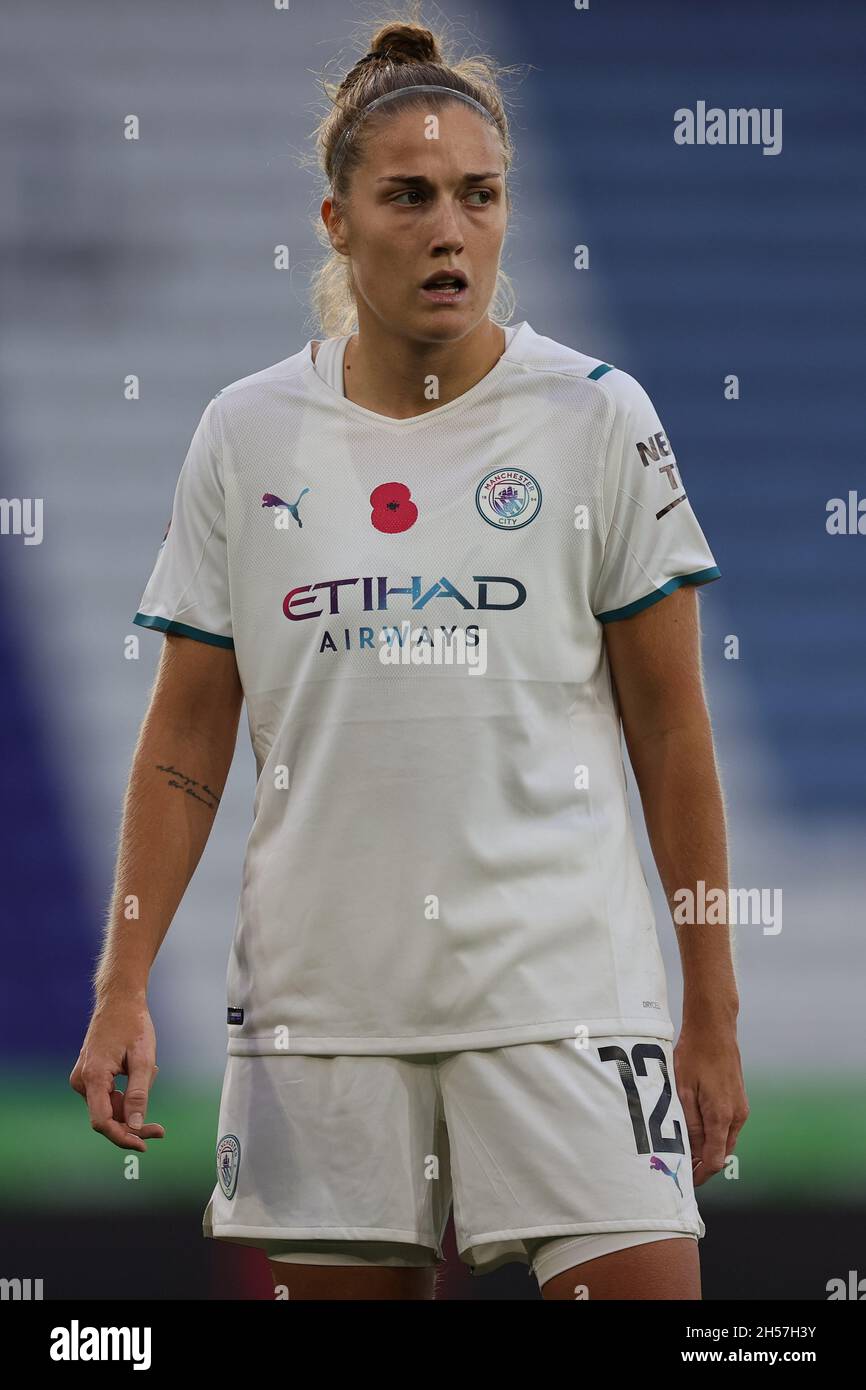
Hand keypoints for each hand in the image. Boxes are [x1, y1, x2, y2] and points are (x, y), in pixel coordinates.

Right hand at [69, 994, 165, 1150]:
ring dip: (131, 1102)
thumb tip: (134, 1126)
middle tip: (159, 1129)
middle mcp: (81, 1080)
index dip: (122, 1137)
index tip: (144, 1145)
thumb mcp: (143, 1059)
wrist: (119, 1000)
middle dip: (132, 1123)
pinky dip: (126, 1092)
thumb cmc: (133, 1025)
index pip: (102, 1121)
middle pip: (106, 1117)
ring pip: (108, 1106)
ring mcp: (83, 1078)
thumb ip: (138, 1094)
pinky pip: (107, 1095)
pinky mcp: (89, 1075)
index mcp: (93, 1076)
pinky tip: (140, 1069)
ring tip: (150, 1070)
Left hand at [674, 1020, 748, 1187]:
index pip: (715, 1160)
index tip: (686, 1180)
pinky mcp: (739, 1101)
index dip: (700, 1175)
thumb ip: (690, 1124)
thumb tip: (692, 1152)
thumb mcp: (683, 1090)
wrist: (714, 1029)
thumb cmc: (695, 1055)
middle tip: (681, 1167)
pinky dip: (714, 1134)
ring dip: (708, 1148)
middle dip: (703, 1164)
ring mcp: (741, 1108)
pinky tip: (696, 1129)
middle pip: (722, 1154)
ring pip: (725, 1140)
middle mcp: (737, 1116)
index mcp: (722, 1116)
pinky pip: (727, 1127)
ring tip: (685, 1150)